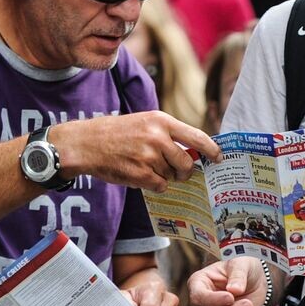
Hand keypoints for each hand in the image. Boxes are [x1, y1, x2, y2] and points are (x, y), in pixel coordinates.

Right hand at [50, 111, 221, 191]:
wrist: (85, 143)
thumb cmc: (115, 133)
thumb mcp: (144, 122)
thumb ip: (167, 134)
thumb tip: (193, 152)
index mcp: (161, 120)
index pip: (197, 136)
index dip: (212, 150)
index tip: (218, 158)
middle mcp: (158, 137)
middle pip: (187, 162)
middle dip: (184, 170)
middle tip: (177, 171)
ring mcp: (149, 156)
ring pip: (171, 175)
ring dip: (162, 175)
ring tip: (144, 166)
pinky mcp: (140, 173)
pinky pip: (159, 185)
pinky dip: (152, 184)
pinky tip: (137, 174)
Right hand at [189, 257, 266, 305]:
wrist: (254, 279)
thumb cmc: (243, 268)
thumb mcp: (241, 265)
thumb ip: (238, 275)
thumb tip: (234, 290)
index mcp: (198, 282)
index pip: (198, 296)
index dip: (214, 300)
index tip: (231, 297)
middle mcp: (201, 300)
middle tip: (249, 305)